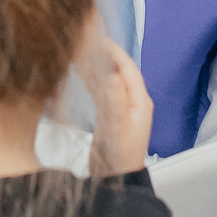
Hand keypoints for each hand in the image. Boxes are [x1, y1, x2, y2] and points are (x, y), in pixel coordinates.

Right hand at [85, 35, 154, 176]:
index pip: (127, 66)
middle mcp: (132, 100)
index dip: (113, 50)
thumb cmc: (120, 156)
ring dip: (94, 66)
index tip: (96, 36)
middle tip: (82, 41)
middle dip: (101, 55)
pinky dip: (90, 80)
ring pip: (107, 79)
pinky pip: (100, 91)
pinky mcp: (109, 116)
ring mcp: (121, 108)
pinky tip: (78, 74)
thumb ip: (114, 101)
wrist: (116, 180)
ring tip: (77, 52)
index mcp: (139, 99)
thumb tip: (112, 75)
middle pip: (116, 70)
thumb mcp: (117, 128)